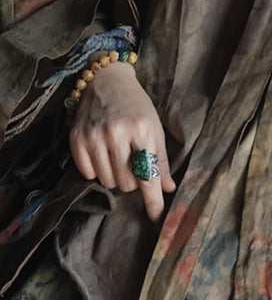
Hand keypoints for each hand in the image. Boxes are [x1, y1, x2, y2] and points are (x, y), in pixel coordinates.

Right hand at [69, 61, 175, 221]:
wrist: (106, 81)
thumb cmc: (136, 106)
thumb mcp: (155, 128)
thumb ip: (161, 159)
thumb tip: (167, 188)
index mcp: (142, 129)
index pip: (148, 174)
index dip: (153, 200)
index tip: (157, 217)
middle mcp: (117, 133)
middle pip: (127, 183)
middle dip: (133, 180)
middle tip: (133, 162)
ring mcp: (94, 136)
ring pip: (108, 182)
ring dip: (116, 177)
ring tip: (119, 157)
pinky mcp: (76, 138)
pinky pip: (88, 174)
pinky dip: (97, 171)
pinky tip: (102, 155)